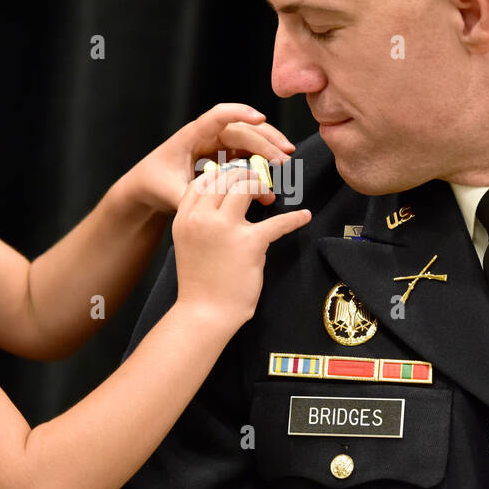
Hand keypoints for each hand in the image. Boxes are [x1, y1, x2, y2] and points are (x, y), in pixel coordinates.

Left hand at [120, 103, 295, 214]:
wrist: (148, 187)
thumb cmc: (156, 184)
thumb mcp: (171, 193)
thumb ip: (194, 197)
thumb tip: (219, 202)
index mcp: (191, 136)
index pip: (217, 116)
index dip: (239, 113)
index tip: (259, 117)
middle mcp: (206, 135)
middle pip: (241, 129)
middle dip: (265, 140)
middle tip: (285, 156)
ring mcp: (216, 144)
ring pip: (248, 137)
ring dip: (268, 145)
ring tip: (287, 157)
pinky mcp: (223, 155)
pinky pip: (247, 150)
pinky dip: (262, 157)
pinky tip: (275, 168)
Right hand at [172, 167, 311, 326]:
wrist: (204, 313)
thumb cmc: (199, 282)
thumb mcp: (187, 242)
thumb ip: (199, 220)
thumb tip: (224, 200)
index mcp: (184, 217)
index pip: (204, 180)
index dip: (224, 175)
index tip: (236, 181)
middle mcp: (201, 218)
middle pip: (227, 177)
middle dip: (245, 176)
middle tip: (256, 187)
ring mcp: (225, 228)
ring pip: (246, 186)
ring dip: (260, 187)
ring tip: (268, 197)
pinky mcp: (250, 243)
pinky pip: (278, 222)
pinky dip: (294, 218)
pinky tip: (304, 216)